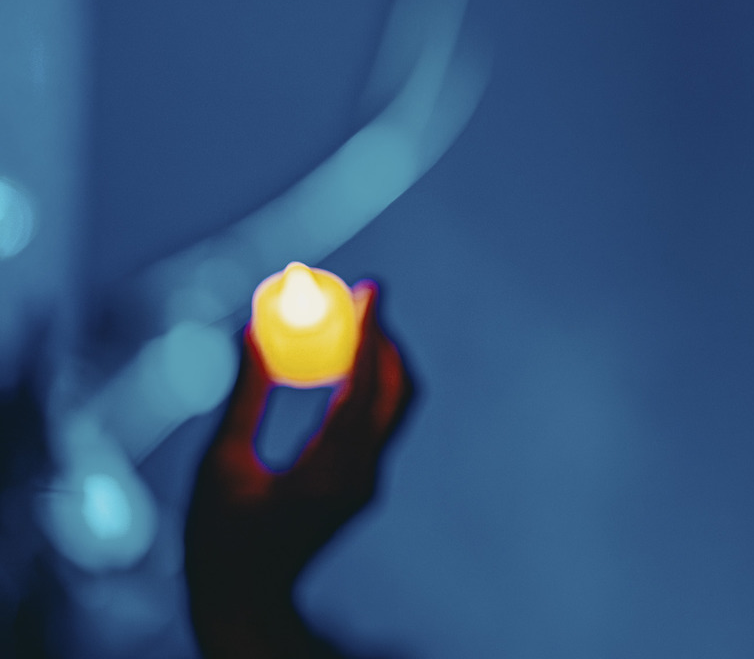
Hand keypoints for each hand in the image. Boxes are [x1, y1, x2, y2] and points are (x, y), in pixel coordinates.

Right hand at [185, 281, 413, 658]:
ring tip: (352, 324)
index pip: (366, 381)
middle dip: (386, 338)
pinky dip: (369, 387)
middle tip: (362, 299)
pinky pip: (379, 424)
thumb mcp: (222, 463)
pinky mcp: (363, 487)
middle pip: (398, 390)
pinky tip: (340, 369)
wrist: (245, 601)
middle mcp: (363, 473)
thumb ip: (245, 394)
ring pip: (395, 407)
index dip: (372, 328)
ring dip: (381, 361)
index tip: (370, 286)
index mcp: (331, 466)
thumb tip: (253, 331)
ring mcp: (369, 482)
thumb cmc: (221, 538)